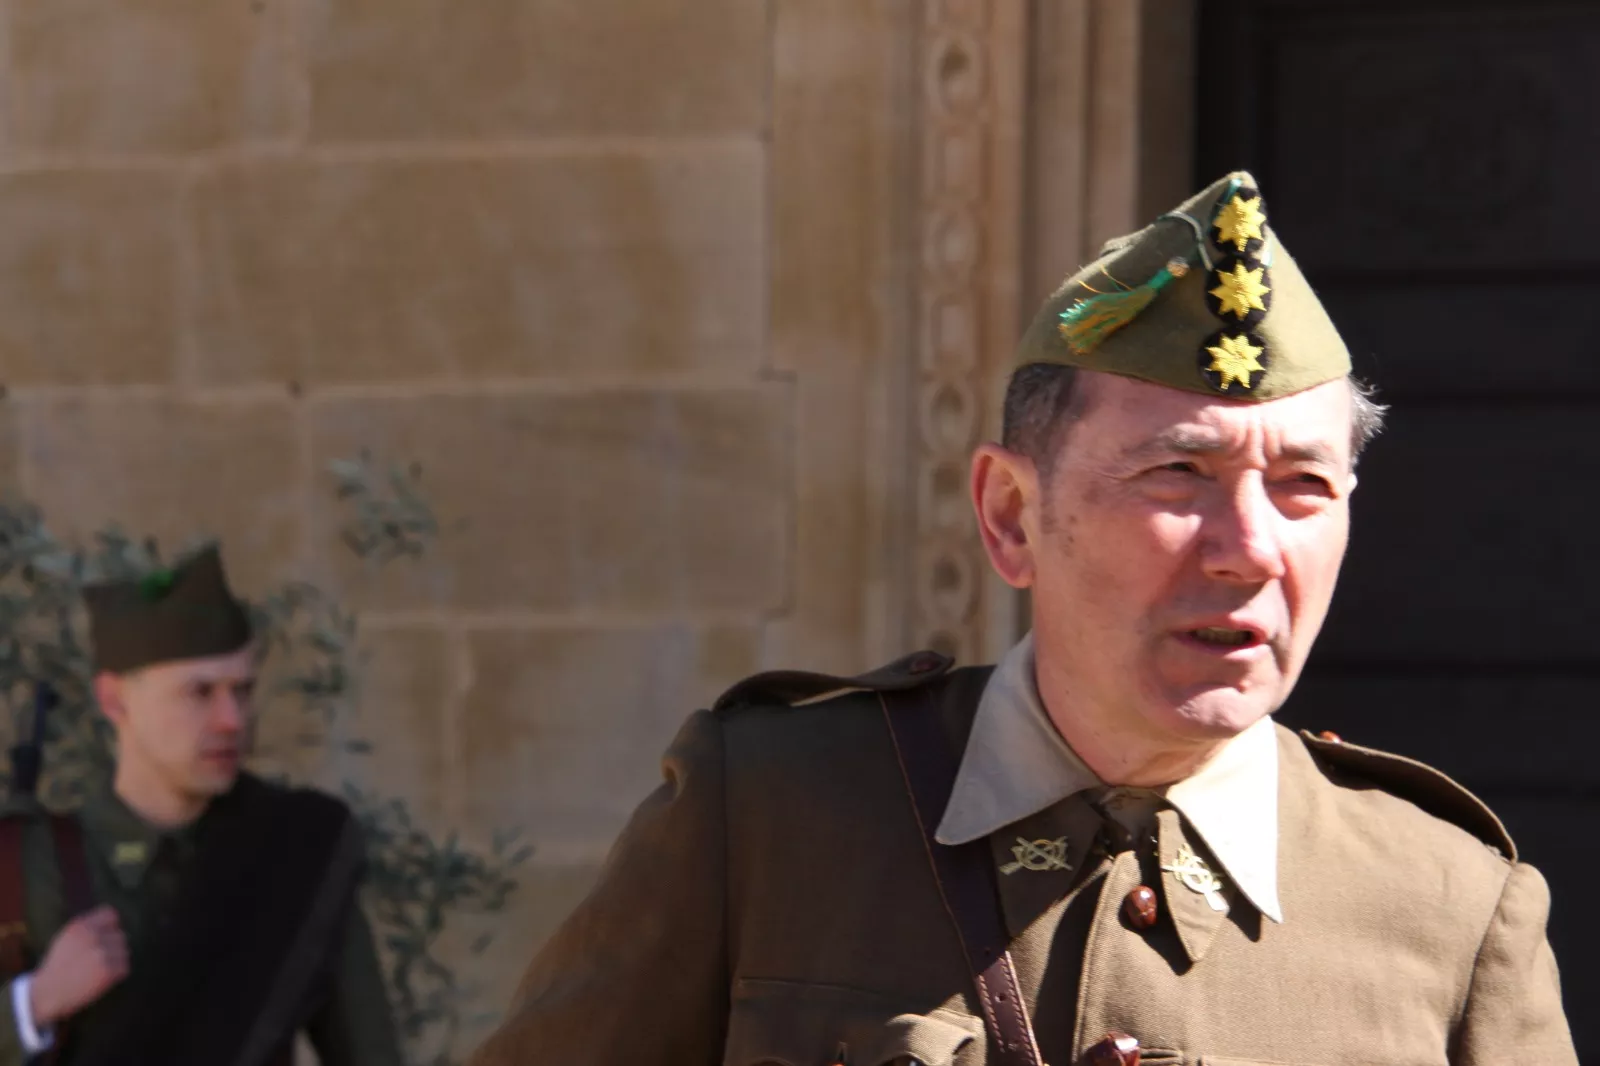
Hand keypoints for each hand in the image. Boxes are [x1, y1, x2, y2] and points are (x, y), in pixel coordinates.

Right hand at [27, 906, 128, 1026]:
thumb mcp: (66, 938)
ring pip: (124, 951)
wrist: (47, 993)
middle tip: (97, 960)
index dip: (110, 927)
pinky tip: (100, 978)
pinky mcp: (108, 970)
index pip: (111, 914)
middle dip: (112, 947)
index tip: (105, 937)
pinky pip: (124, 967)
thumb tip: (115, 922)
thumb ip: (88, 927)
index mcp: (80, 926)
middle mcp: (92, 936)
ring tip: (97, 969)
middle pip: (120, 935)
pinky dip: (116, 975)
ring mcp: (101, 953)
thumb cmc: (58, 965)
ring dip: (116, 961)